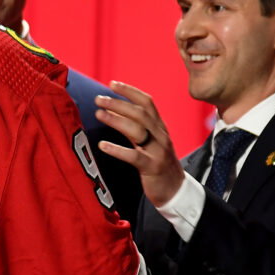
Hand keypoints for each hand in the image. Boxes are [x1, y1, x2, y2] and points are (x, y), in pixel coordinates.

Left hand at [95, 81, 184, 208]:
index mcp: (159, 127)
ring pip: (138, 131)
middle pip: (140, 114)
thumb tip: (113, 109)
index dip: (130, 91)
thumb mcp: (151, 141)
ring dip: (116, 120)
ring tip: (98, 114)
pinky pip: (134, 157)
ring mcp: (158, 151)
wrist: (176, 191)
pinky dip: (118, 149)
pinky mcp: (152, 168)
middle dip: (118, 103)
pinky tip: (103, 145)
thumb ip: (137, 126)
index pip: (147, 102)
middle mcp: (160, 136)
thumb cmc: (158, 164)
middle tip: (98, 99)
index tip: (112, 84)